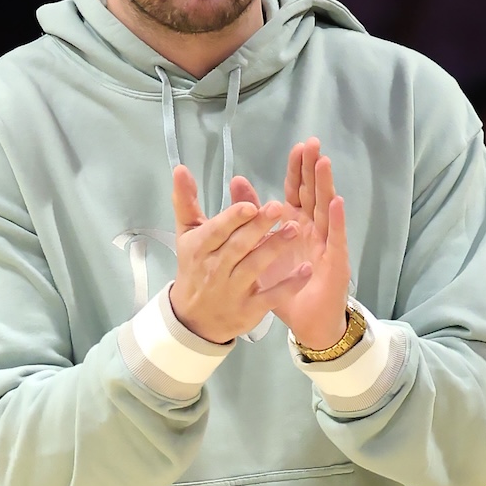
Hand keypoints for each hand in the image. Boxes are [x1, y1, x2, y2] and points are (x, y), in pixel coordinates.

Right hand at [168, 165, 314, 343]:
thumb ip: (185, 202)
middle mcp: (214, 270)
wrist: (194, 317)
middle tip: (278, 208)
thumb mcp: (186, 234)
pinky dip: (289, 284)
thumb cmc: (194, 266)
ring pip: (255, 268)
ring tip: (295, 229)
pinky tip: (306, 270)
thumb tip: (180, 168)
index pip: (216, 231)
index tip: (250, 205)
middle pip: (238, 247)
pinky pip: (272, 296)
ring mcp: (233, 291)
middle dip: (258, 228)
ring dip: (275, 249)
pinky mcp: (250, 310)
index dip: (233, 219)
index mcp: (198, 249)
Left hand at [267, 138, 352, 349]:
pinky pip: (335, 238)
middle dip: (313, 169)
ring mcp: (326, 243)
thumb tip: (237, 182)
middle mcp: (313, 229)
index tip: (298, 146)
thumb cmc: (285, 282)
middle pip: (313, 193)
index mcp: (295, 223)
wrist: (306, 319)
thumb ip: (249, 213)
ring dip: (325, 186)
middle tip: (313, 144)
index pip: (297, 190)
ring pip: (325, 209)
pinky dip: (336, 220)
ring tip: (323, 163)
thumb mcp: (261, 246)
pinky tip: (336, 203)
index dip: (298, 169)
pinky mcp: (335, 261)